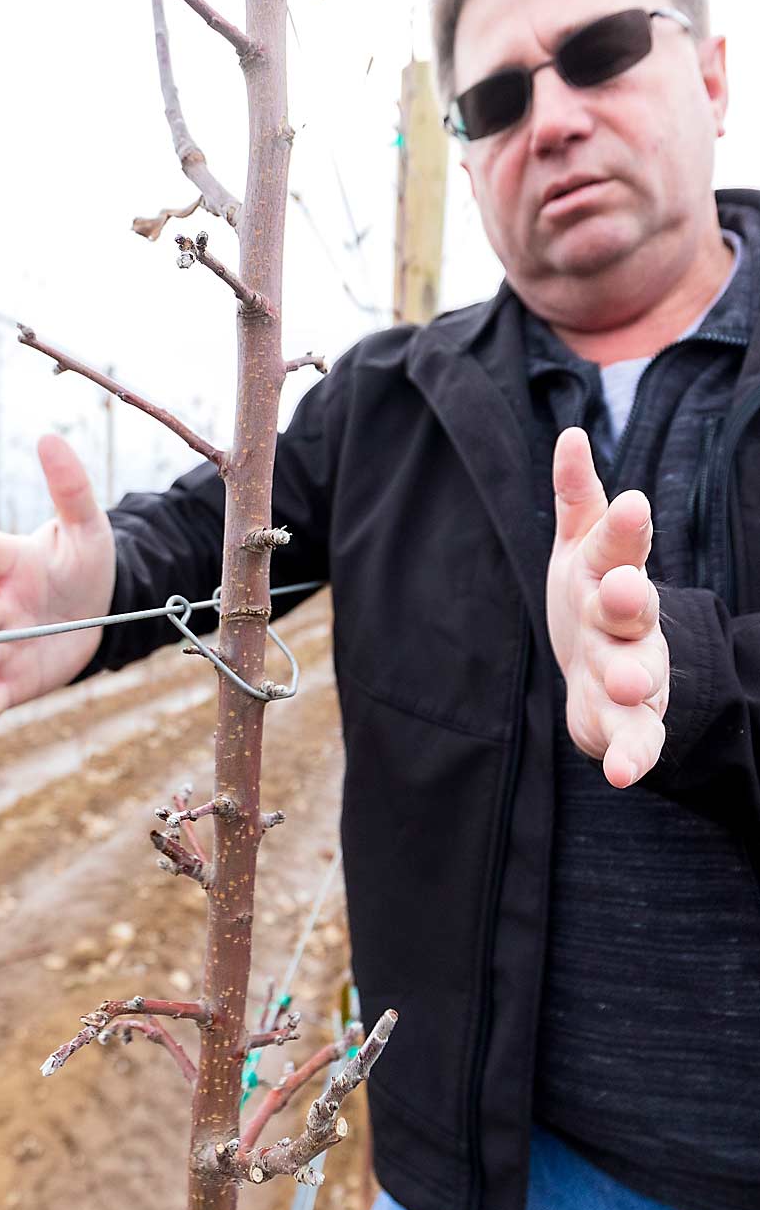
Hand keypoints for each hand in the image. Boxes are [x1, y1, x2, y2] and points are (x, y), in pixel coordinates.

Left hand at [545, 427, 668, 787]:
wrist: (606, 670)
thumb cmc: (589, 594)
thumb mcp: (578, 544)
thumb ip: (576, 496)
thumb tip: (571, 435)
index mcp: (610, 573)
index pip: (618, 547)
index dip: (623, 529)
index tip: (629, 504)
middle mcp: (627, 623)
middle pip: (633, 609)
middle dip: (629, 601)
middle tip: (624, 592)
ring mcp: (631, 673)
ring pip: (638, 675)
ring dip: (633, 680)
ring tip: (626, 682)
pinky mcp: (626, 723)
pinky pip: (634, 740)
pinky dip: (631, 756)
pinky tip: (621, 774)